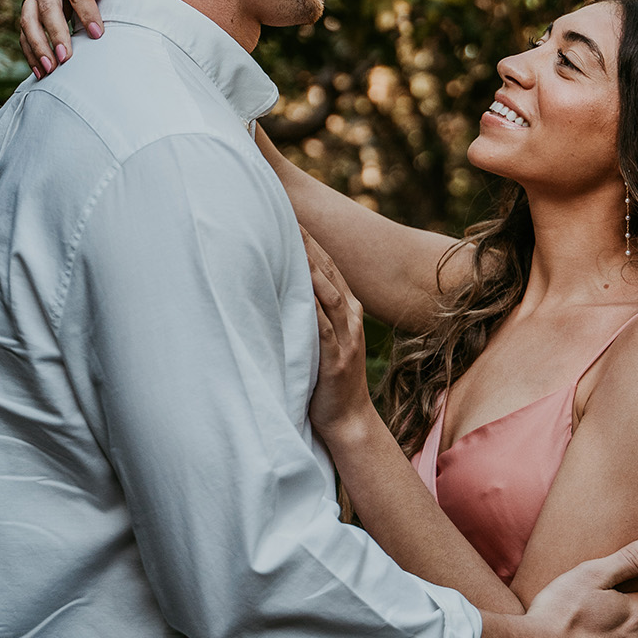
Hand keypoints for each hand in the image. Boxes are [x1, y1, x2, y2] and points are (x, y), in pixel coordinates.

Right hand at [20, 0, 119, 76]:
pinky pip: (23, 32)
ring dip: (38, 47)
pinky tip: (40, 70)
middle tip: (66, 58)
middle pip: (46, 7)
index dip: (86, 13)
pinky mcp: (26, 7)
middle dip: (56, 34)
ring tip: (50, 69)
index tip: (97, 34)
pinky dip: (30, 51)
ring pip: (28, 20)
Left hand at [303, 228, 376, 442]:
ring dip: (308, 265)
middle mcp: (351, 318)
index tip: (291, 217)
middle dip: (307, 243)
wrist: (349, 421)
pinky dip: (310, 305)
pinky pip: (322, 327)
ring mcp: (346, 338)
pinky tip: (297, 286)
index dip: (312, 241)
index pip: (329, 267)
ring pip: (327, 292)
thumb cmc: (328, 380)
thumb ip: (314, 314)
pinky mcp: (335, 358)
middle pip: (328, 271)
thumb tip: (287, 287)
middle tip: (286, 215)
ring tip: (290, 240)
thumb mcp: (326, 339)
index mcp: (349, 311)